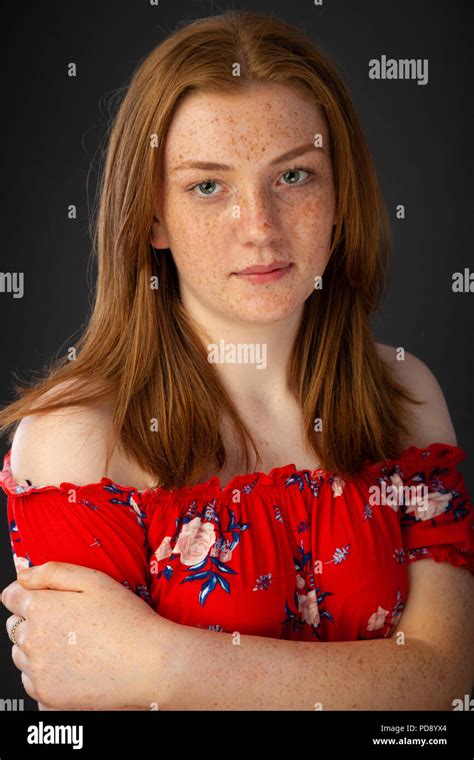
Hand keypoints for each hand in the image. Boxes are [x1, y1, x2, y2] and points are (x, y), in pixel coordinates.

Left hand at [1, 562, 170, 709]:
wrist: (150, 665)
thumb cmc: (127, 619)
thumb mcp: (94, 580)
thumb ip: (53, 572)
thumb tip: (23, 575)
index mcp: (41, 609)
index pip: (11, 596)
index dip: (27, 592)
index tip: (45, 596)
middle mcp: (32, 642)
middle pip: (15, 626)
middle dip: (32, 619)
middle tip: (68, 620)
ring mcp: (38, 673)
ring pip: (21, 654)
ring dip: (36, 647)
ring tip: (72, 643)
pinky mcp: (47, 697)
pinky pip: (31, 681)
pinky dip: (43, 673)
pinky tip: (72, 665)